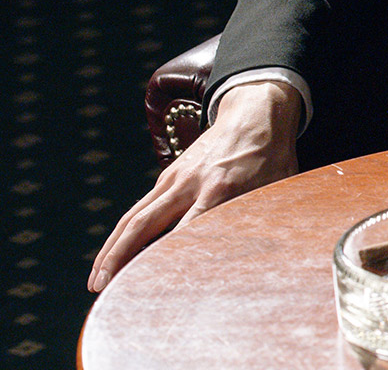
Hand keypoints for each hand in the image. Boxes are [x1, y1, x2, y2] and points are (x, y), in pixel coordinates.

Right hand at [89, 80, 300, 291]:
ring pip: (133, 217)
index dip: (174, 256)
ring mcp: (174, 179)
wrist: (254, 114)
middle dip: (122, 257)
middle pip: (146, 224)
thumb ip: (265, 216)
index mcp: (220, 189)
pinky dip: (123, 234)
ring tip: (97, 279)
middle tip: (104, 287)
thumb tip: (270, 253)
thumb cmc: (272, 156)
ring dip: (112, 249)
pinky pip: (139, 209)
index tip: (157, 283)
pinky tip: (113, 255)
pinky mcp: (168, 178)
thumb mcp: (278, 186)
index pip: (191, 229)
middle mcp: (190, 184)